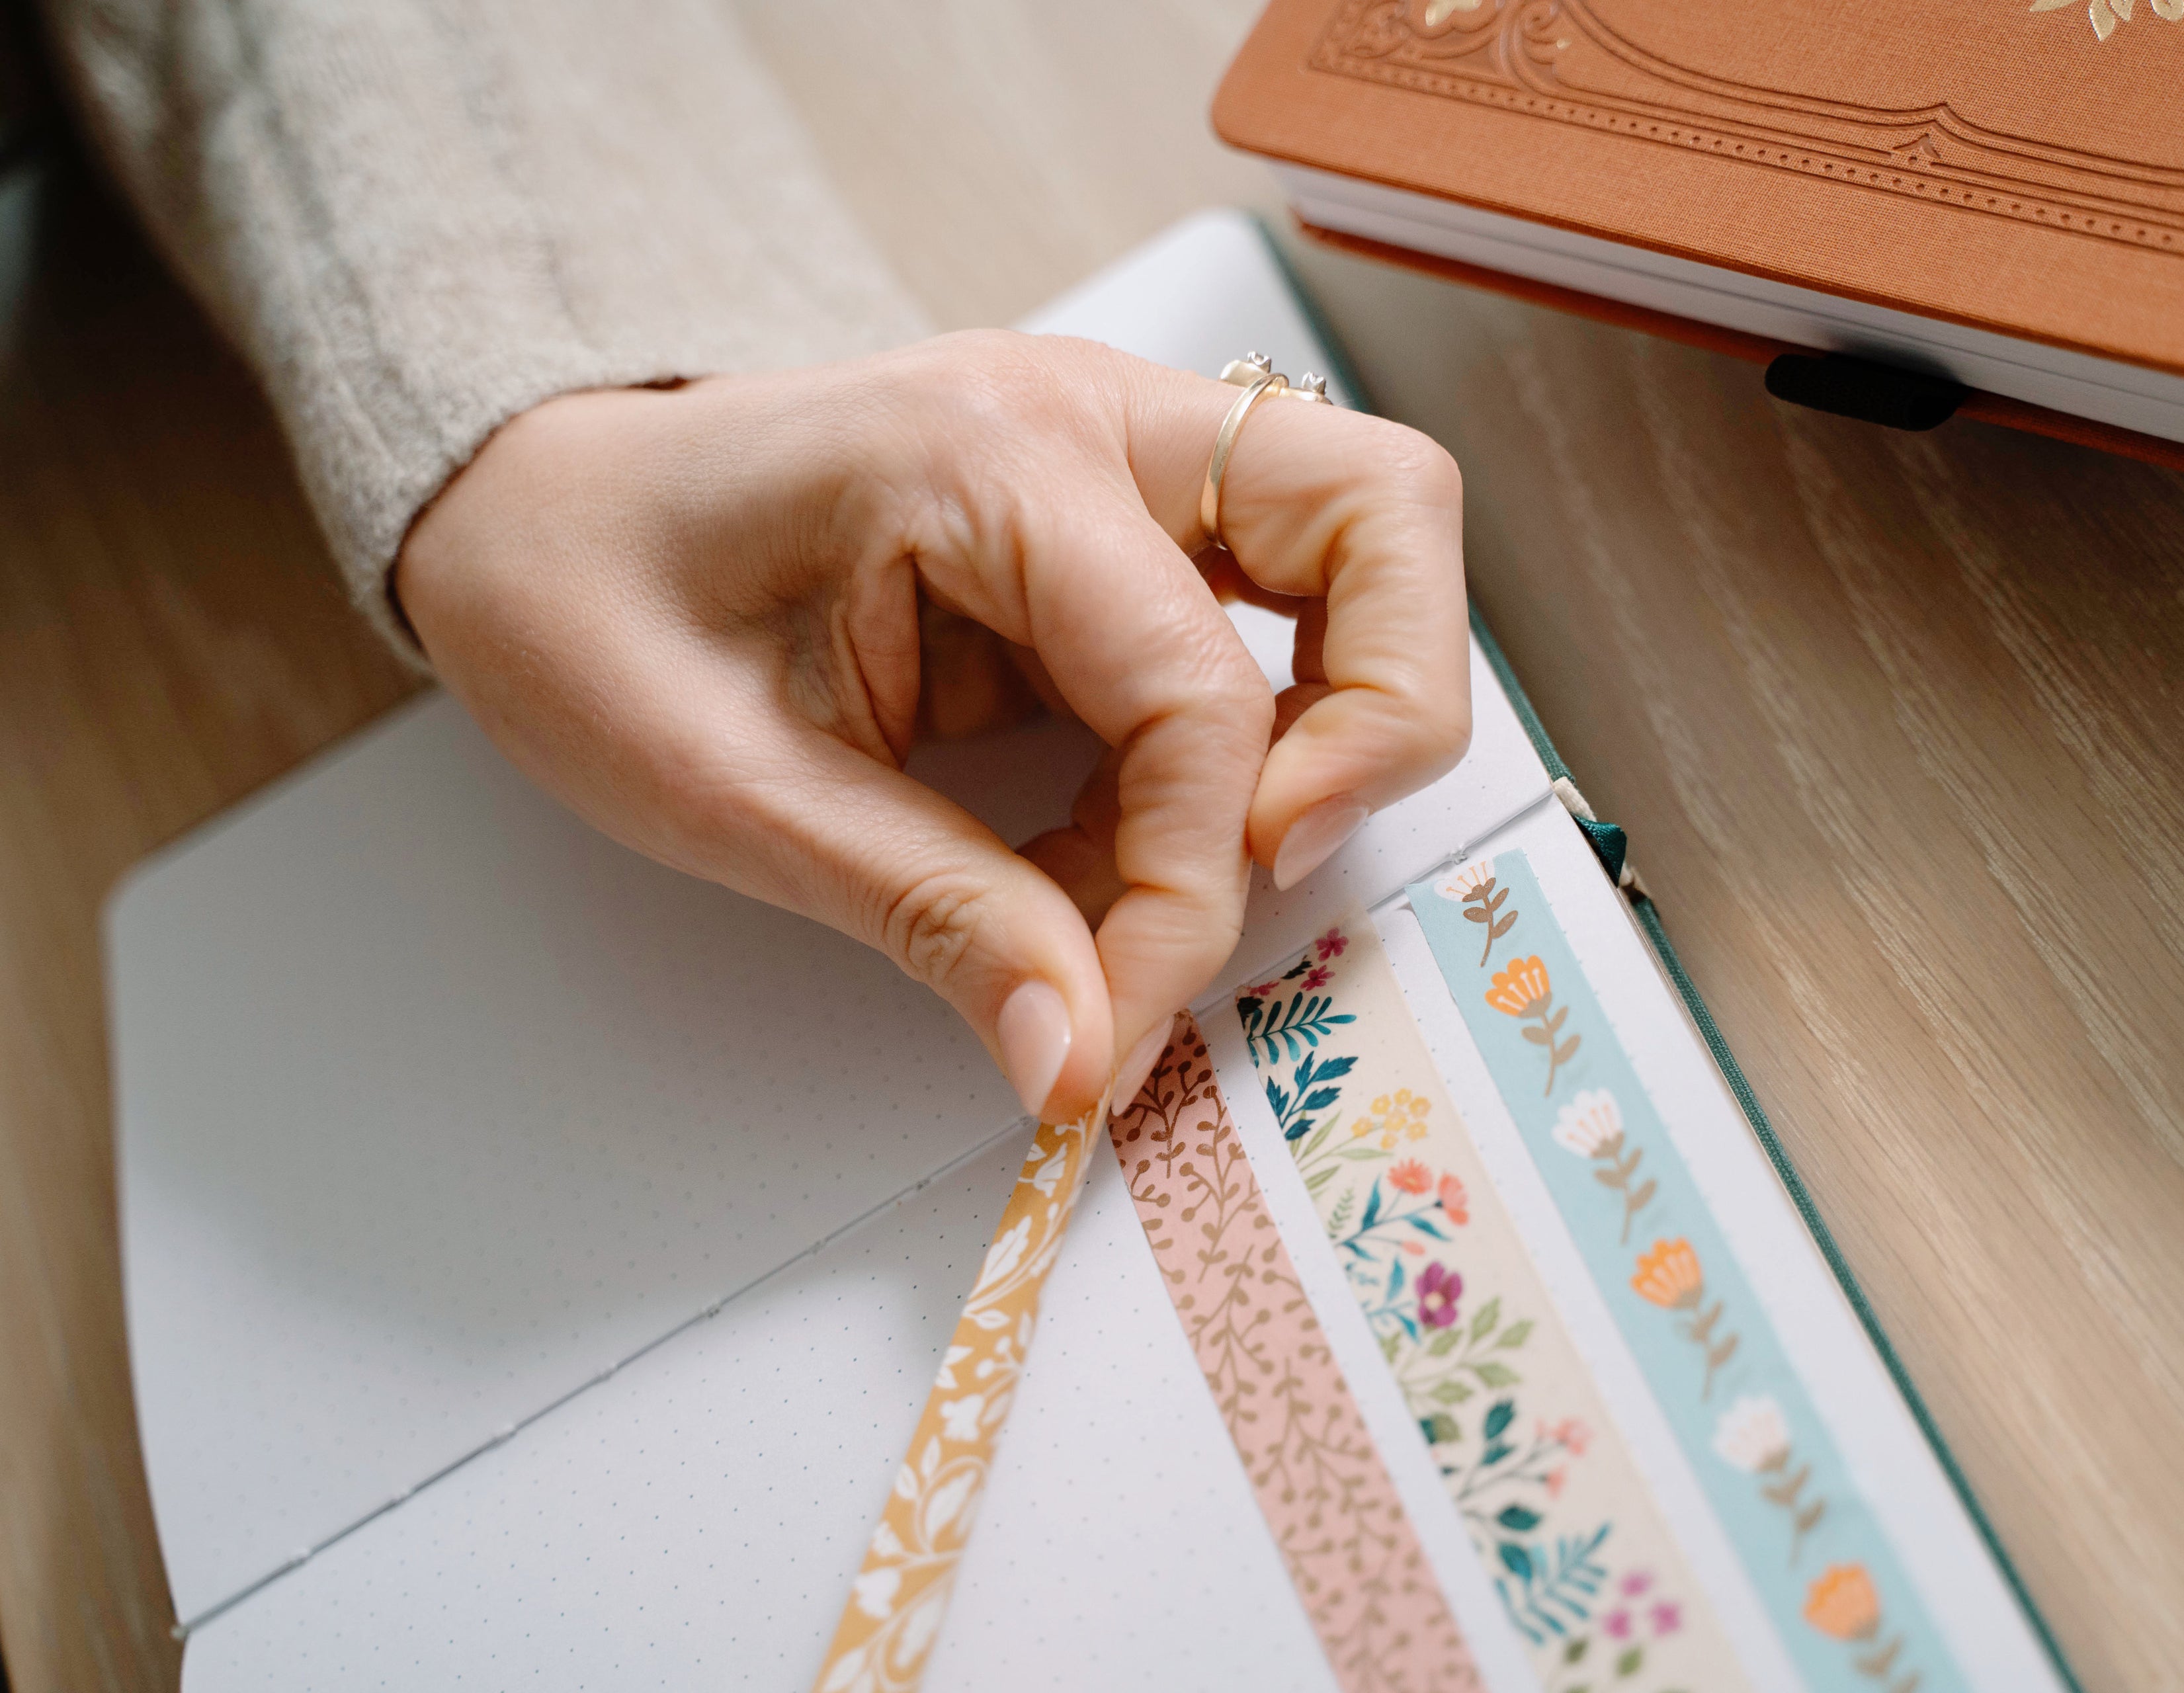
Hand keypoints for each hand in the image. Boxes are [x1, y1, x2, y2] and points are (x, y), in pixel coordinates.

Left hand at [397, 331, 1469, 1124]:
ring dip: (1329, 724)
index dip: (1186, 888)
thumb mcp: (730, 789)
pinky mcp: (1107, 524)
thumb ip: (931, 916)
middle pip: (1382, 514)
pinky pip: (1253, 626)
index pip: (1198, 688)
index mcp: (986, 455)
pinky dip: (1227, 755)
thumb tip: (1082, 1056)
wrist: (524, 509)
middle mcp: (1087, 419)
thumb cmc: (585, 604)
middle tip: (1271, 866)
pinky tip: (1104, 849)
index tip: (1114, 1026)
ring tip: (1180, 869)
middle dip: (1383, 716)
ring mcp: (1111, 455)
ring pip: (1357, 546)